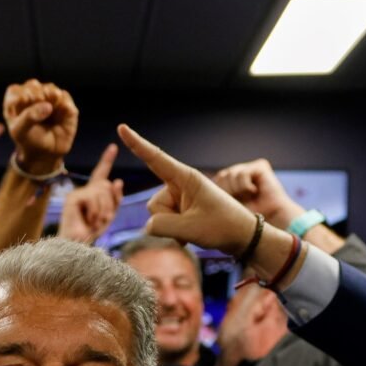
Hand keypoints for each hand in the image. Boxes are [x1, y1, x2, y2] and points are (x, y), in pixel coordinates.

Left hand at [3, 80, 77, 174]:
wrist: (45, 153)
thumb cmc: (28, 140)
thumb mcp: (20, 131)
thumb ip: (29, 116)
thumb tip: (48, 106)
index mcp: (15, 99)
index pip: (15, 91)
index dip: (20, 103)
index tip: (23, 116)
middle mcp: (31, 94)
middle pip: (33, 85)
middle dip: (35, 100)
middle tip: (38, 115)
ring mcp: (48, 96)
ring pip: (50, 89)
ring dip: (50, 102)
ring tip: (49, 115)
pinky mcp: (64, 101)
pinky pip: (64, 97)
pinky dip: (62, 105)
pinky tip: (59, 116)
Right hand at [58, 144, 123, 243]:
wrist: (76, 246)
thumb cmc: (90, 233)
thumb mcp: (108, 215)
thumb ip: (114, 199)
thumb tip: (118, 180)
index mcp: (92, 193)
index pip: (101, 174)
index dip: (107, 160)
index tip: (113, 146)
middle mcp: (84, 190)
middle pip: (106, 185)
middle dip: (109, 204)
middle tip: (102, 220)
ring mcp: (77, 193)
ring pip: (101, 192)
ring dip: (103, 211)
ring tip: (94, 222)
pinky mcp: (72, 198)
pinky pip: (92, 198)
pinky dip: (95, 212)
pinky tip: (87, 221)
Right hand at [117, 125, 298, 283]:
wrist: (243, 237)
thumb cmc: (222, 227)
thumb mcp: (189, 229)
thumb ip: (160, 226)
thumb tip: (148, 225)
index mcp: (186, 178)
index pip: (155, 158)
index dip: (136, 143)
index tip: (122, 128)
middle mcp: (180, 185)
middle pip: (154, 204)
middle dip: (166, 220)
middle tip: (193, 226)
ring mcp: (180, 198)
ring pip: (158, 216)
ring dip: (172, 228)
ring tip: (195, 230)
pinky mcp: (182, 210)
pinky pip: (164, 223)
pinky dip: (175, 232)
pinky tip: (192, 234)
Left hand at [214, 158, 304, 228]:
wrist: (271, 221)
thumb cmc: (248, 218)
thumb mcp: (226, 206)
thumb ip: (216, 195)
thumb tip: (200, 191)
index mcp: (228, 181)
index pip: (215, 181)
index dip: (220, 194)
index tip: (229, 205)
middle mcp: (238, 171)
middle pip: (221, 177)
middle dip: (229, 192)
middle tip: (241, 201)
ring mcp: (249, 167)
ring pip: (231, 175)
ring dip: (238, 191)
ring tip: (248, 197)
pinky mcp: (260, 166)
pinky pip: (242, 174)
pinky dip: (245, 187)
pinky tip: (254, 192)